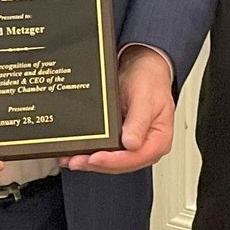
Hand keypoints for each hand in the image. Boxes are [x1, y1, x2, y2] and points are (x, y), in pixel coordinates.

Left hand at [64, 46, 174, 173]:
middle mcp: (146, 146)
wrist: (143, 65)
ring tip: (70, 159)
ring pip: (110, 161)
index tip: (96, 157)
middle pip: (120, 164)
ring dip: (89, 161)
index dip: (113, 160)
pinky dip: (90, 152)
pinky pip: (105, 151)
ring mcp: (132, 144)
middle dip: (96, 164)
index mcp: (159, 140)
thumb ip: (138, 122)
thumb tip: (131, 144)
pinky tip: (75, 152)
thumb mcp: (145, 98)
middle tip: (76, 161)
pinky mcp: (120, 140)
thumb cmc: (149, 80)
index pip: (135, 157)